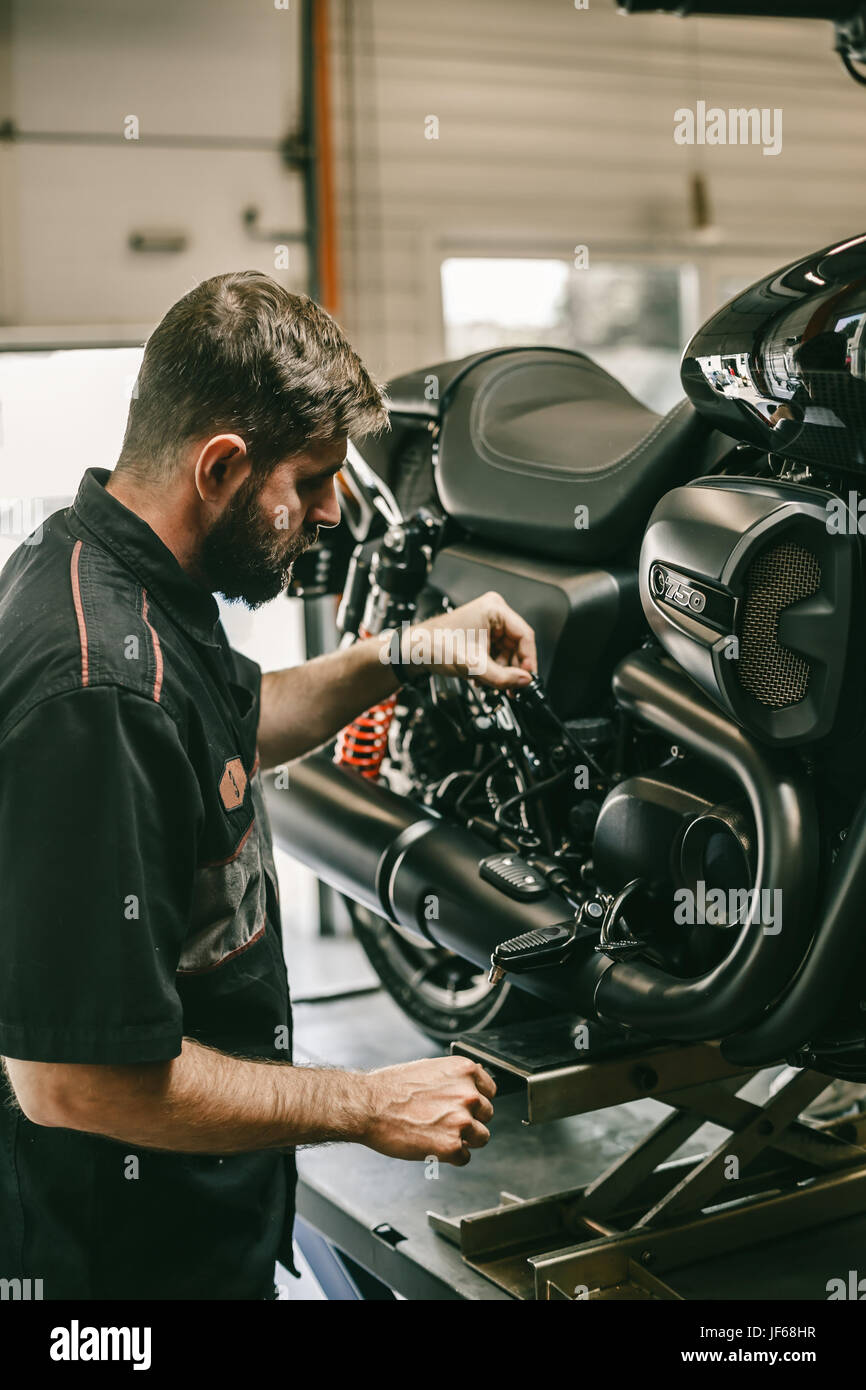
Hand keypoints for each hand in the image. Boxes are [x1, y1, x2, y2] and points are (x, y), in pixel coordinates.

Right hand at [360, 1055, 495, 1165]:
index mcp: (464, 1070)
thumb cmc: (390, 1088)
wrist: (369, 1106)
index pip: (490, 1090)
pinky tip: (434, 1147)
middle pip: (487, 1114)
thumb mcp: (428, 1068)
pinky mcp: (452, 1145)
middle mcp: (468, 1093)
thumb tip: (467, 1084)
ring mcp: (462, 1120)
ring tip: (440, 1135)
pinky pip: (465, 1157)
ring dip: (465, 1139)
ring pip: (482, 1137)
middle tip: (446, 1122)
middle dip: (470, 1119)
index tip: (465, 1106)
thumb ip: (453, 1078)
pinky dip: (451, 1157)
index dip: (476, 1100)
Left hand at [403, 591, 536, 690]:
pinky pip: (497, 654)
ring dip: (501, 671)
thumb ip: (502, 677)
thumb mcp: (473, 665)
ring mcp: (488, 624)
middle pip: (517, 645)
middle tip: (511, 687)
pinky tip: (483, 677)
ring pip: (508, 653)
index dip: (528, 660)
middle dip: (513, 669)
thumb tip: (524, 682)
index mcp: (494, 609)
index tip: (527, 678)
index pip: (525, 635)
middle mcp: (493, 613)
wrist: (413, 651)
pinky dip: (493, 668)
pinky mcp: (482, 635)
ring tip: (491, 683)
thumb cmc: (433, 645)